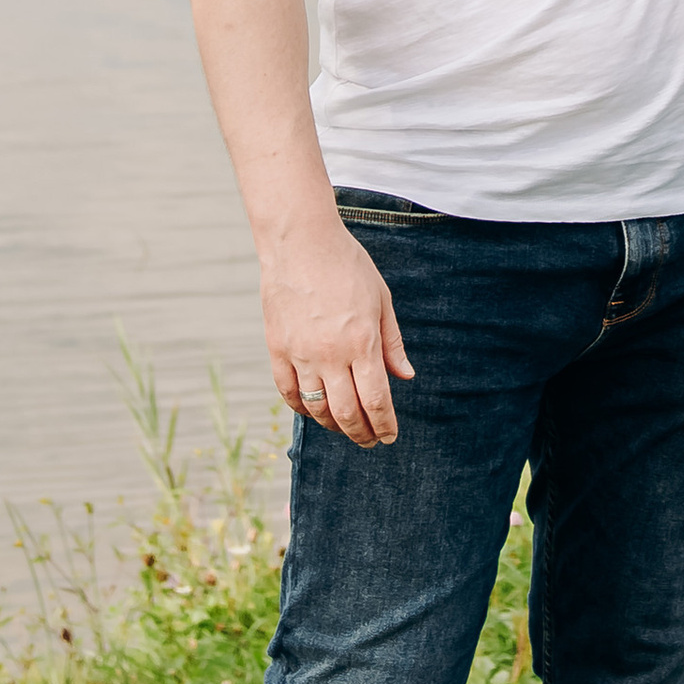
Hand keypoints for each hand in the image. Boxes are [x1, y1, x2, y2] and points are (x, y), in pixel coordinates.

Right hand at [261, 216, 414, 445]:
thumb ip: (392, 342)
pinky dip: (302, 408)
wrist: (301, 241)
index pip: (375, 400)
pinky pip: (288, 392)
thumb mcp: (381, 299)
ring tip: (344, 427)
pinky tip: (313, 410)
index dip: (384, 425)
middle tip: (370, 441)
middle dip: (361, 434)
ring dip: (333, 425)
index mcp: (362, 342)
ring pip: (317, 409)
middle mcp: (331, 354)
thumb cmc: (347, 265)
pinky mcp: (277, 348)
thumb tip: (405, 377)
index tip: (389, 436)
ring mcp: (300, 353)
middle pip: (346, 413)